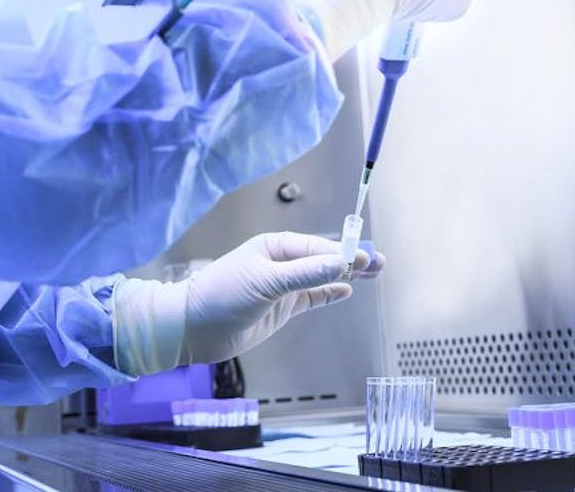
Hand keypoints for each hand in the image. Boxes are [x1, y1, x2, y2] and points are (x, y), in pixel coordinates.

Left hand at [112, 232, 384, 374]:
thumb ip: (305, 275)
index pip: (316, 248)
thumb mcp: (266, 281)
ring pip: (322, 279)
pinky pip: (312, 297)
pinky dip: (329, 294)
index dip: (342, 253)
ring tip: (373, 272)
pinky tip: (346, 290)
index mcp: (275, 246)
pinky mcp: (281, 307)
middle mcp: (281, 263)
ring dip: (346, 276)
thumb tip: (341, 264)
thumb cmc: (223, 294)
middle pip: (323, 260)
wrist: (195, 328)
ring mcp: (282, 286)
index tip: (365, 257)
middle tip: (380, 262)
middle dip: (350, 260)